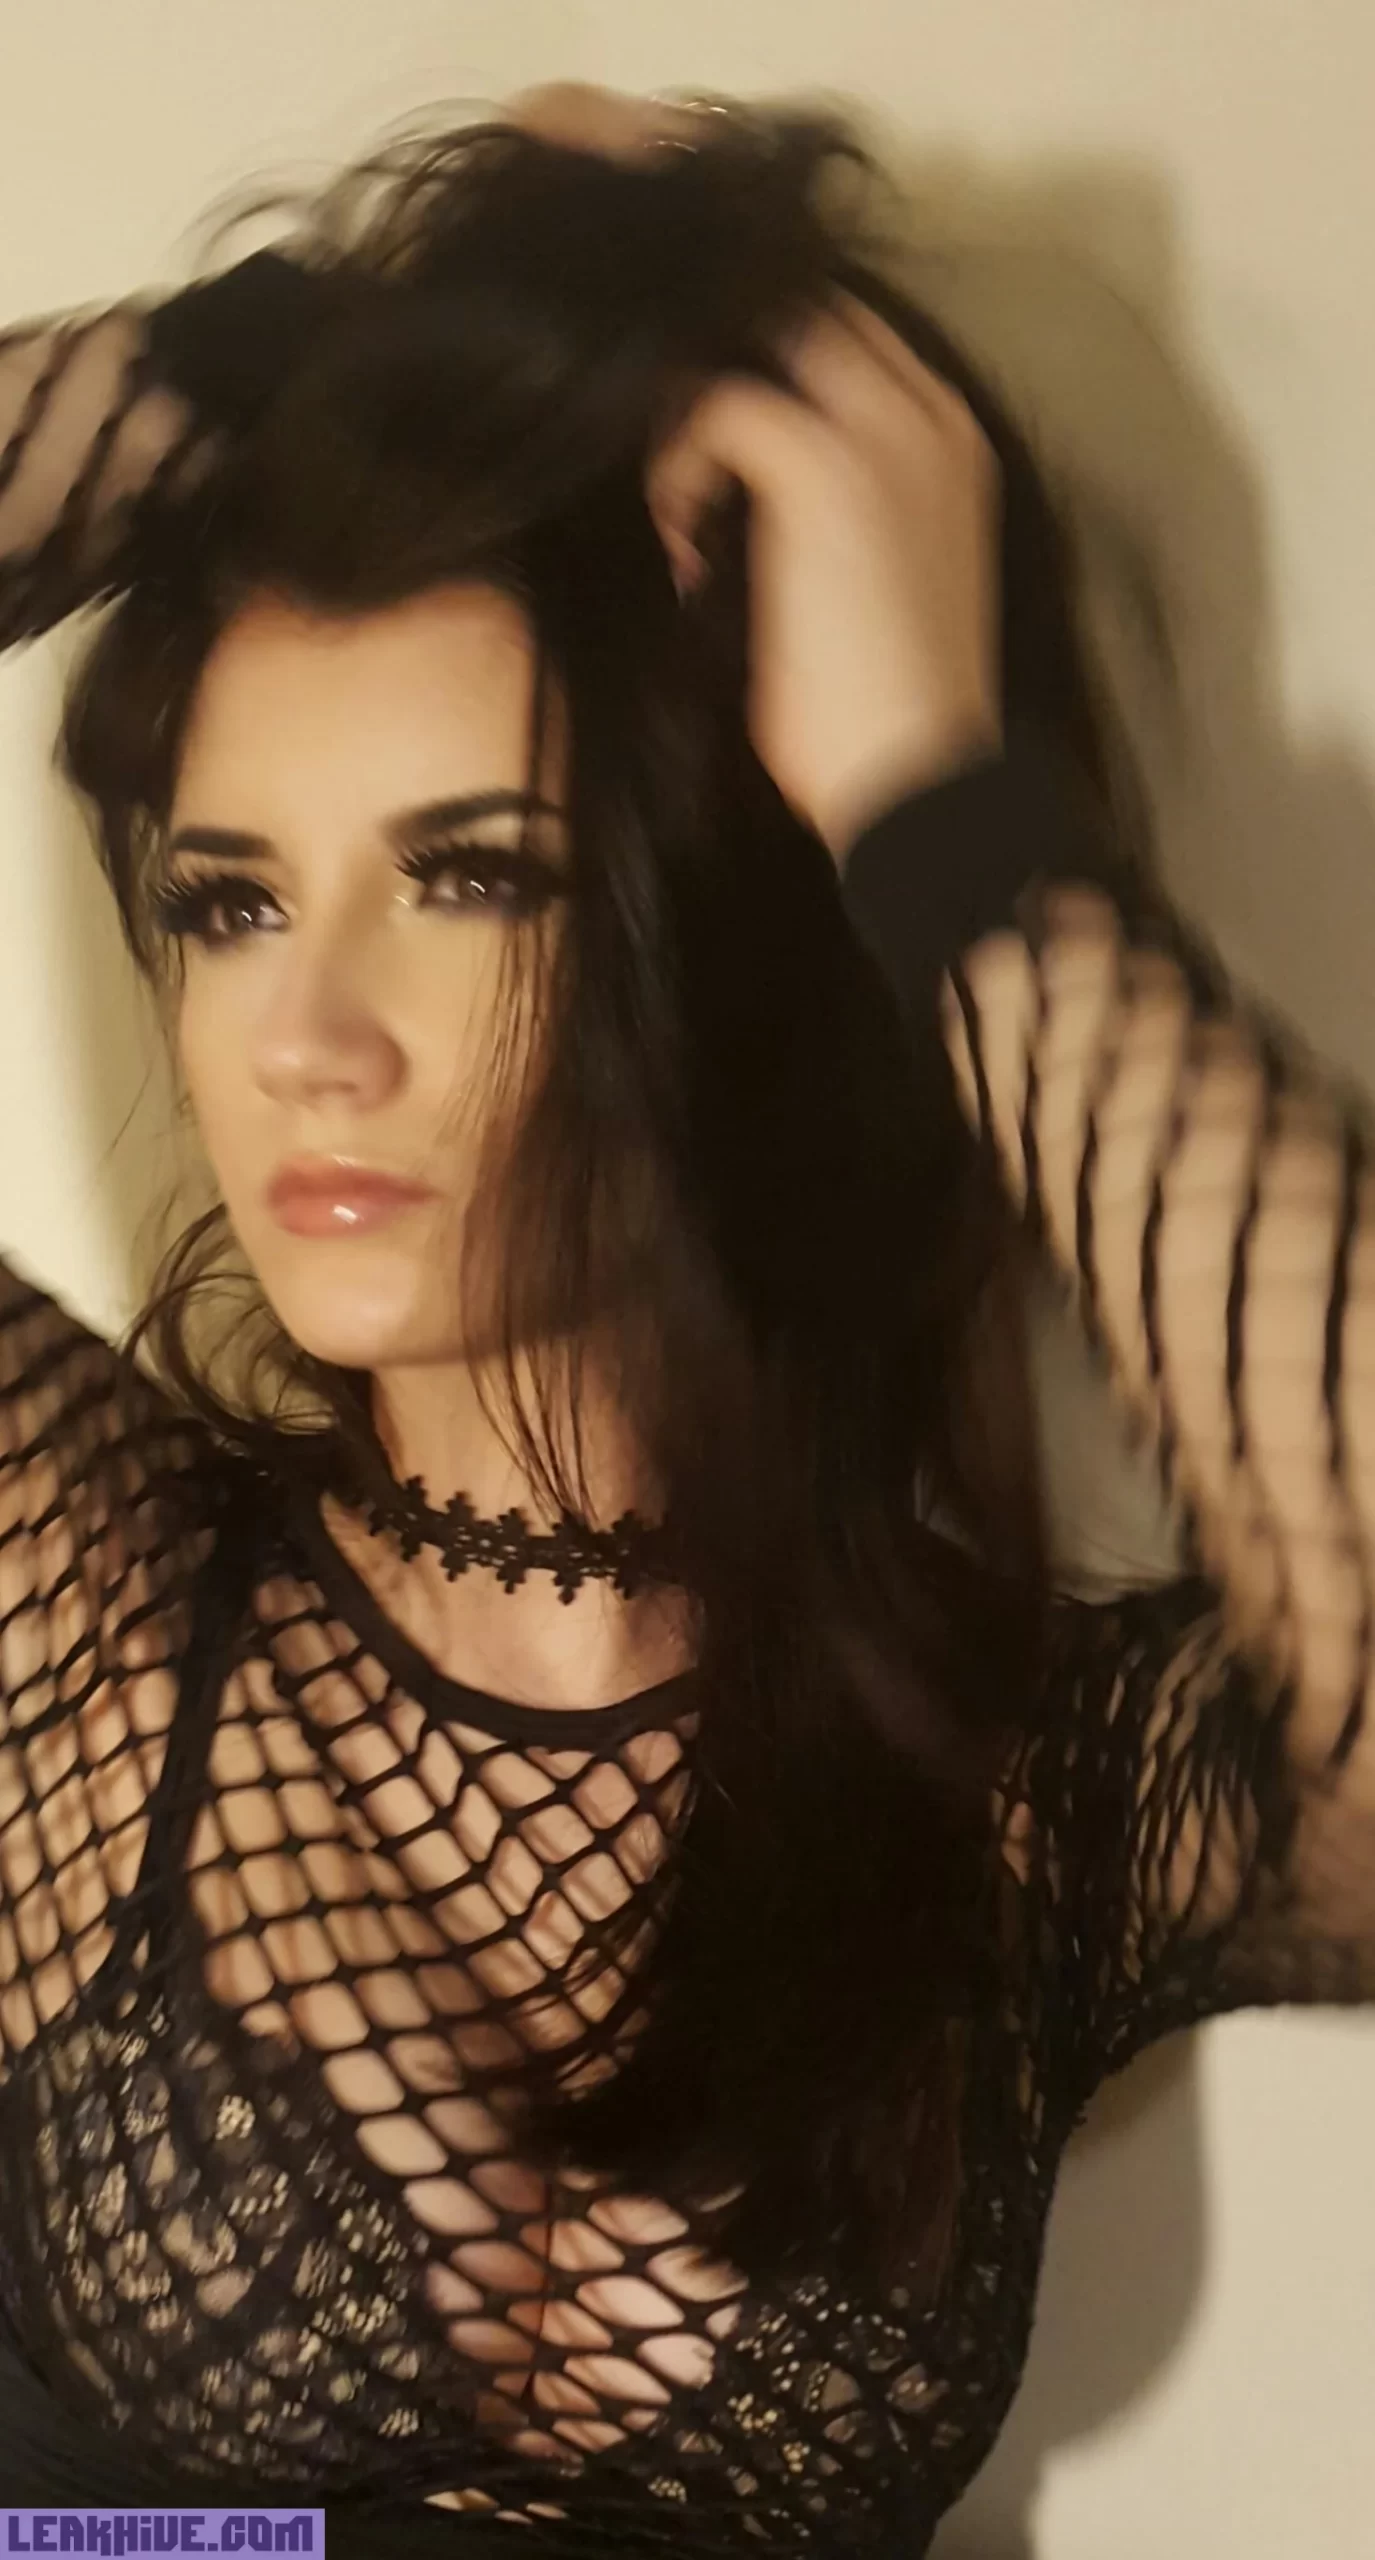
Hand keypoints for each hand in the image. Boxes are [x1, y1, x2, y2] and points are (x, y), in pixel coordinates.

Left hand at [501, 87, 1004, 860]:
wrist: (919, 784)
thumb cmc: (881, 721)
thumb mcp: (863, 590)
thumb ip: (817, 517)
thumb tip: (720, 494)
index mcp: (946, 442)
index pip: (841, 334)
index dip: (757, 355)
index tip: (698, 420)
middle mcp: (926, 415)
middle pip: (799, 308)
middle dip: (715, 352)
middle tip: (657, 428)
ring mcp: (882, 434)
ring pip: (753, 342)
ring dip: (689, 411)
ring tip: (669, 503)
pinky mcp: (826, 469)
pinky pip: (718, 408)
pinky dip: (678, 467)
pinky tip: (678, 550)